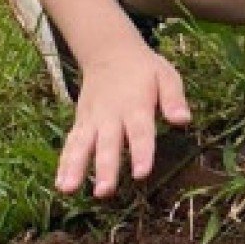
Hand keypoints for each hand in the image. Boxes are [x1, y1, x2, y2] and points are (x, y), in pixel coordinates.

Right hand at [56, 43, 192, 196]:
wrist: (109, 52)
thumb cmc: (143, 69)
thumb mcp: (166, 75)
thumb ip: (174, 98)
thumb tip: (184, 120)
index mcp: (136, 105)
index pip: (140, 132)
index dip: (142, 152)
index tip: (141, 173)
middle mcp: (111, 115)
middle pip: (108, 143)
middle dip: (105, 168)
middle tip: (104, 191)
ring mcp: (92, 119)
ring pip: (82, 145)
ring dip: (75, 168)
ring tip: (68, 190)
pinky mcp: (81, 122)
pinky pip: (71, 144)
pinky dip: (63, 163)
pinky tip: (60, 185)